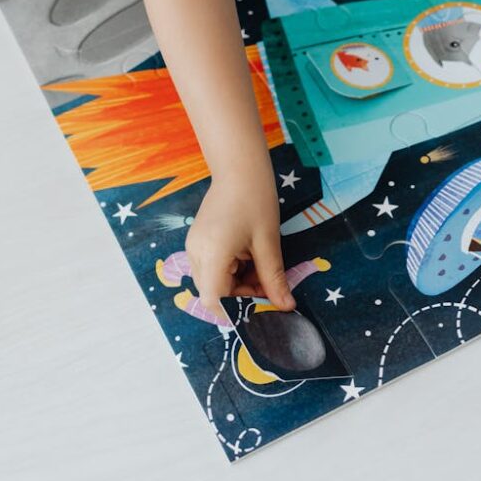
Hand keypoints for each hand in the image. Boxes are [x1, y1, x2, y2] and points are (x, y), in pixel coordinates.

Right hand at [186, 172, 295, 314]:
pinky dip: (231, 271)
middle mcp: (195, 254)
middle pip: (214, 293)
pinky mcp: (198, 242)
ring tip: (261, 267)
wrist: (239, 168)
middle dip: (242, 297)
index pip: (214, 301)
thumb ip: (273, 278)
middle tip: (268, 287)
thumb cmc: (255, 200)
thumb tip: (285, 306)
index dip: (236, 312)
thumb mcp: (268, 243)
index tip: (260, 310)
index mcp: (211, 254)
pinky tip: (249, 257)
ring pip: (213, 282)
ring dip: (238, 284)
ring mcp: (194, 247)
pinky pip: (212, 268)